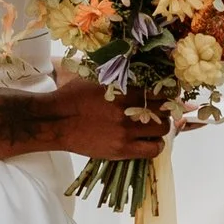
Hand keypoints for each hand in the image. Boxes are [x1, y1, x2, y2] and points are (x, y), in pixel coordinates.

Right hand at [48, 74, 169, 161]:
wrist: (56, 122)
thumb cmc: (72, 97)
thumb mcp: (95, 78)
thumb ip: (117, 78)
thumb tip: (138, 73)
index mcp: (122, 92)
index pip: (158, 92)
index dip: (166, 93)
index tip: (167, 94)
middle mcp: (127, 112)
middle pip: (163, 111)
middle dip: (165, 110)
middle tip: (160, 111)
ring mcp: (125, 133)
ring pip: (162, 130)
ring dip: (161, 127)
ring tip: (154, 126)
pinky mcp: (122, 150)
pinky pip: (152, 150)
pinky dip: (156, 145)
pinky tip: (150, 141)